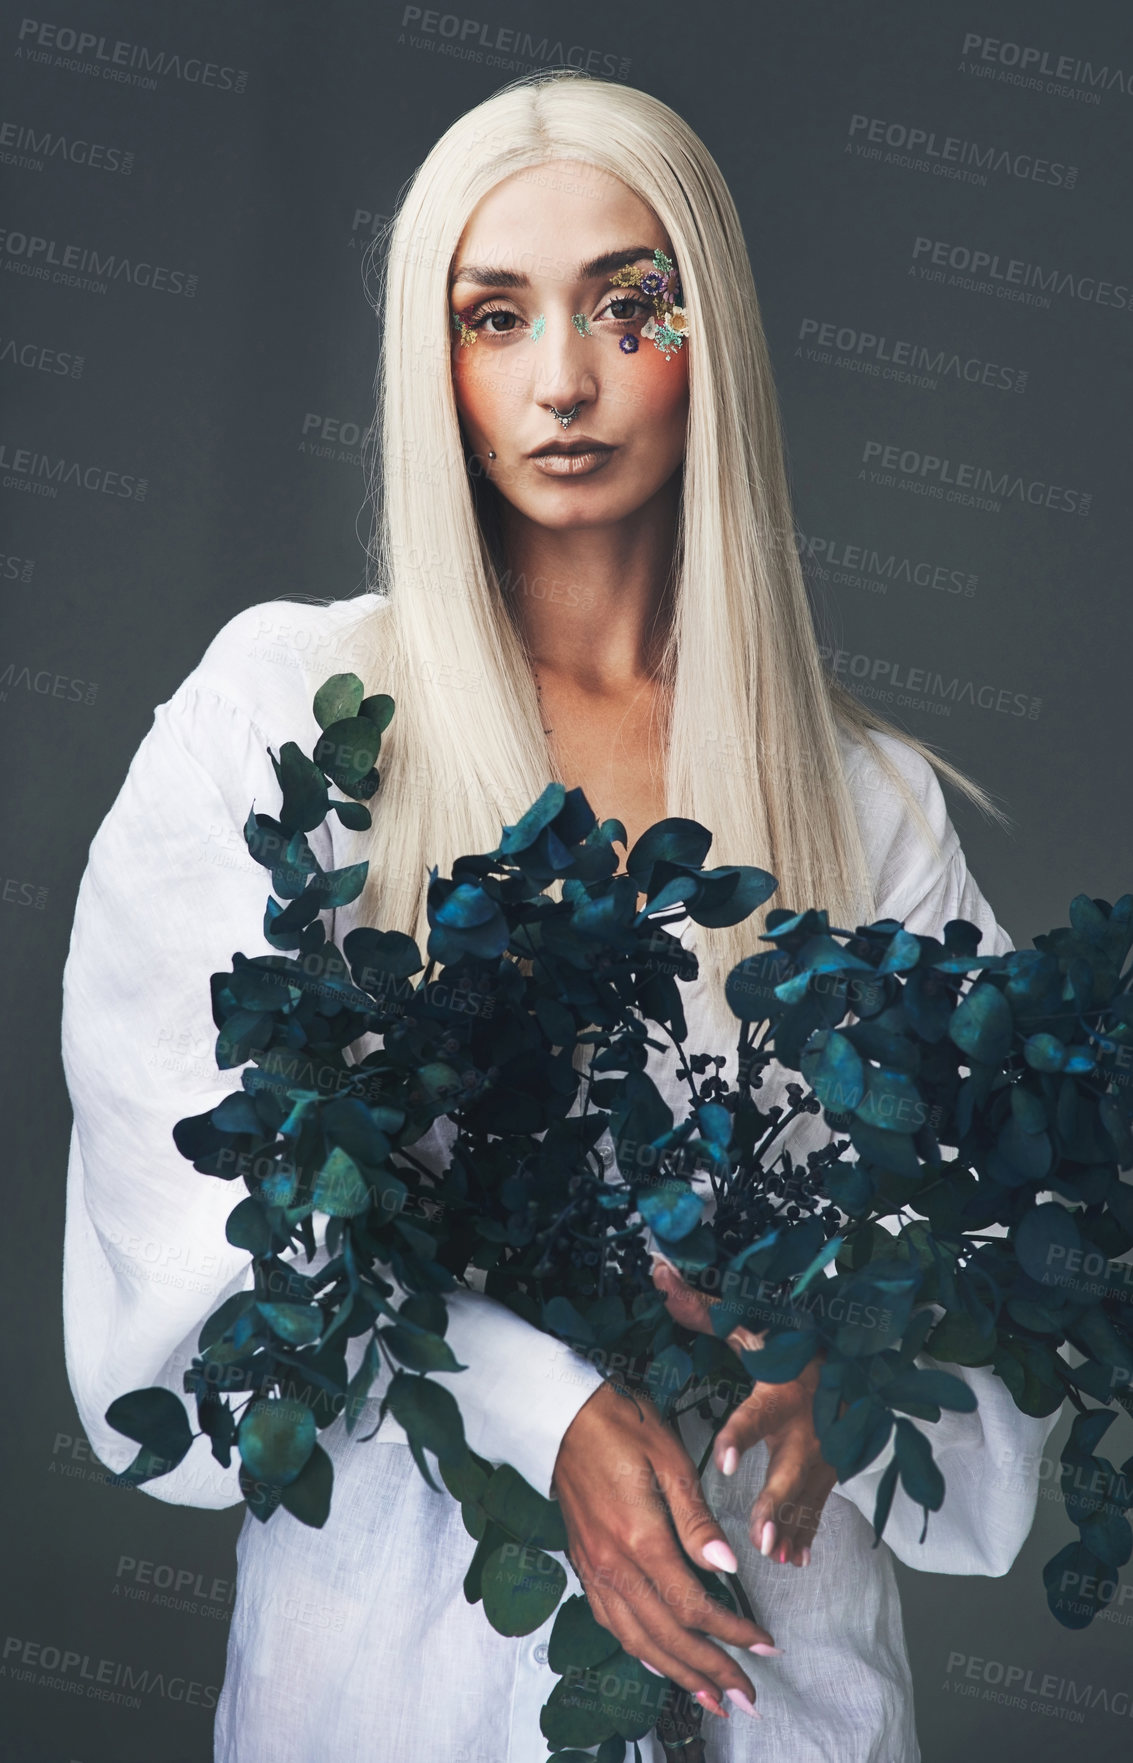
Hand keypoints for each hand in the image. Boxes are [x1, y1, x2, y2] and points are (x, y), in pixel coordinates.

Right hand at [551, 1379, 777, 1719]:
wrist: (561, 1415)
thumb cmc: (622, 1425)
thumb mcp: (669, 1459)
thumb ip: (697, 1519)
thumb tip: (727, 1566)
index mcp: (639, 1538)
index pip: (693, 1605)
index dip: (732, 1632)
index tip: (765, 1645)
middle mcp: (613, 1564)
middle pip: (666, 1636)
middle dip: (710, 1670)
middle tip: (746, 1695)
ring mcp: (593, 1568)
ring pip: (636, 1639)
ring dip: (675, 1674)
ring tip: (709, 1696)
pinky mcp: (583, 1563)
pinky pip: (610, 1622)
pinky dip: (637, 1650)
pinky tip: (656, 1662)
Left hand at [652, 1256, 839, 1567]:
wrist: (853, 1358)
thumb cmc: (790, 1345)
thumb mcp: (751, 1328)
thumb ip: (703, 1310)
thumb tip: (660, 1271)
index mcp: (781, 1390)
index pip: (757, 1415)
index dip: (742, 1436)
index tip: (726, 1459)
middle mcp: (805, 1425)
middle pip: (791, 1468)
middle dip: (776, 1505)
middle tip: (759, 1539)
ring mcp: (824, 1453)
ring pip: (807, 1495)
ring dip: (791, 1527)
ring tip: (774, 1557)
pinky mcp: (832, 1470)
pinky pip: (821, 1505)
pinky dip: (811, 1532)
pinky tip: (799, 1559)